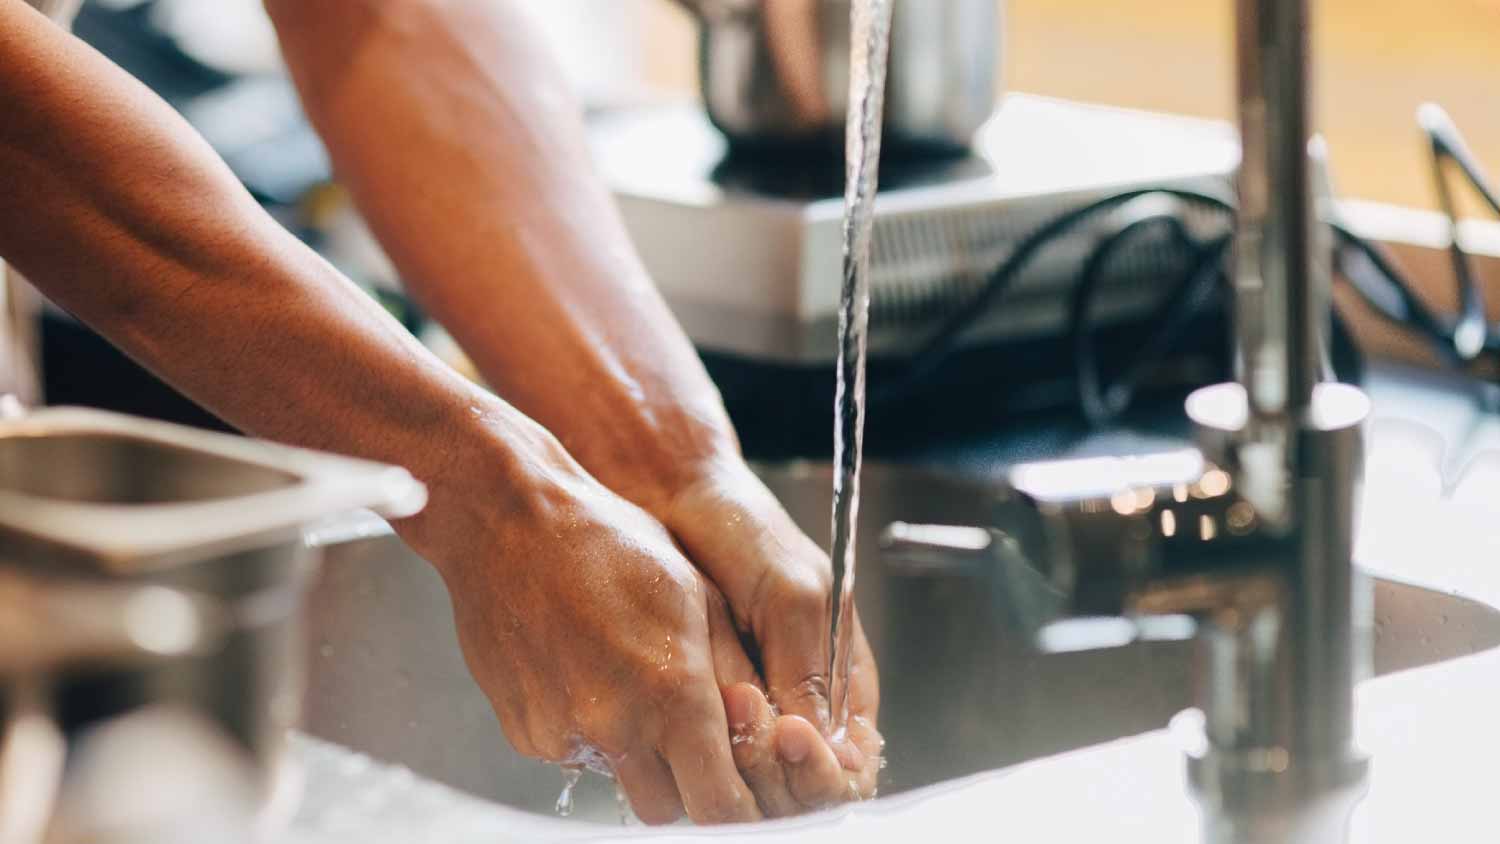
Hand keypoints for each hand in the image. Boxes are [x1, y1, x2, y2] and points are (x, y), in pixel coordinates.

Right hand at [395, 417, 764, 824]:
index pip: (720, 805)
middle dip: (689, 788)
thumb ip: (735, 674)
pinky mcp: (526, 734)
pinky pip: (575, 757)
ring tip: (634, 689)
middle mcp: (617, 727)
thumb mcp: (698, 595)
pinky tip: (589, 674)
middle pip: (670, 810)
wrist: (508, 523)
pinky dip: (592, 735)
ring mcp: (564, 735)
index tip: (745, 799)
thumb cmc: (609, 542)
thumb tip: (760, 732)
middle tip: (691, 741)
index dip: (739, 811)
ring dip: (639, 761)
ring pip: (622, 783)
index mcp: (673, 694)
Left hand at [660, 457, 885, 813]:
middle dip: (778, 767)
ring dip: (739, 758)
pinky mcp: (699, 715)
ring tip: (719, 699)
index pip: (853, 767)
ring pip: (755, 786)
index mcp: (842, 682)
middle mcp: (797, 710)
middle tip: (747, 710)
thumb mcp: (791, 594)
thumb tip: (821, 747)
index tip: (790, 736)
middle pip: (803, 789)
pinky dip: (704, 751)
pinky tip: (693, 710)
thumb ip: (810, 670)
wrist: (670, 501)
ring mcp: (748, 716)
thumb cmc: (740, 532)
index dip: (827, 772)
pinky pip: (709, 761)